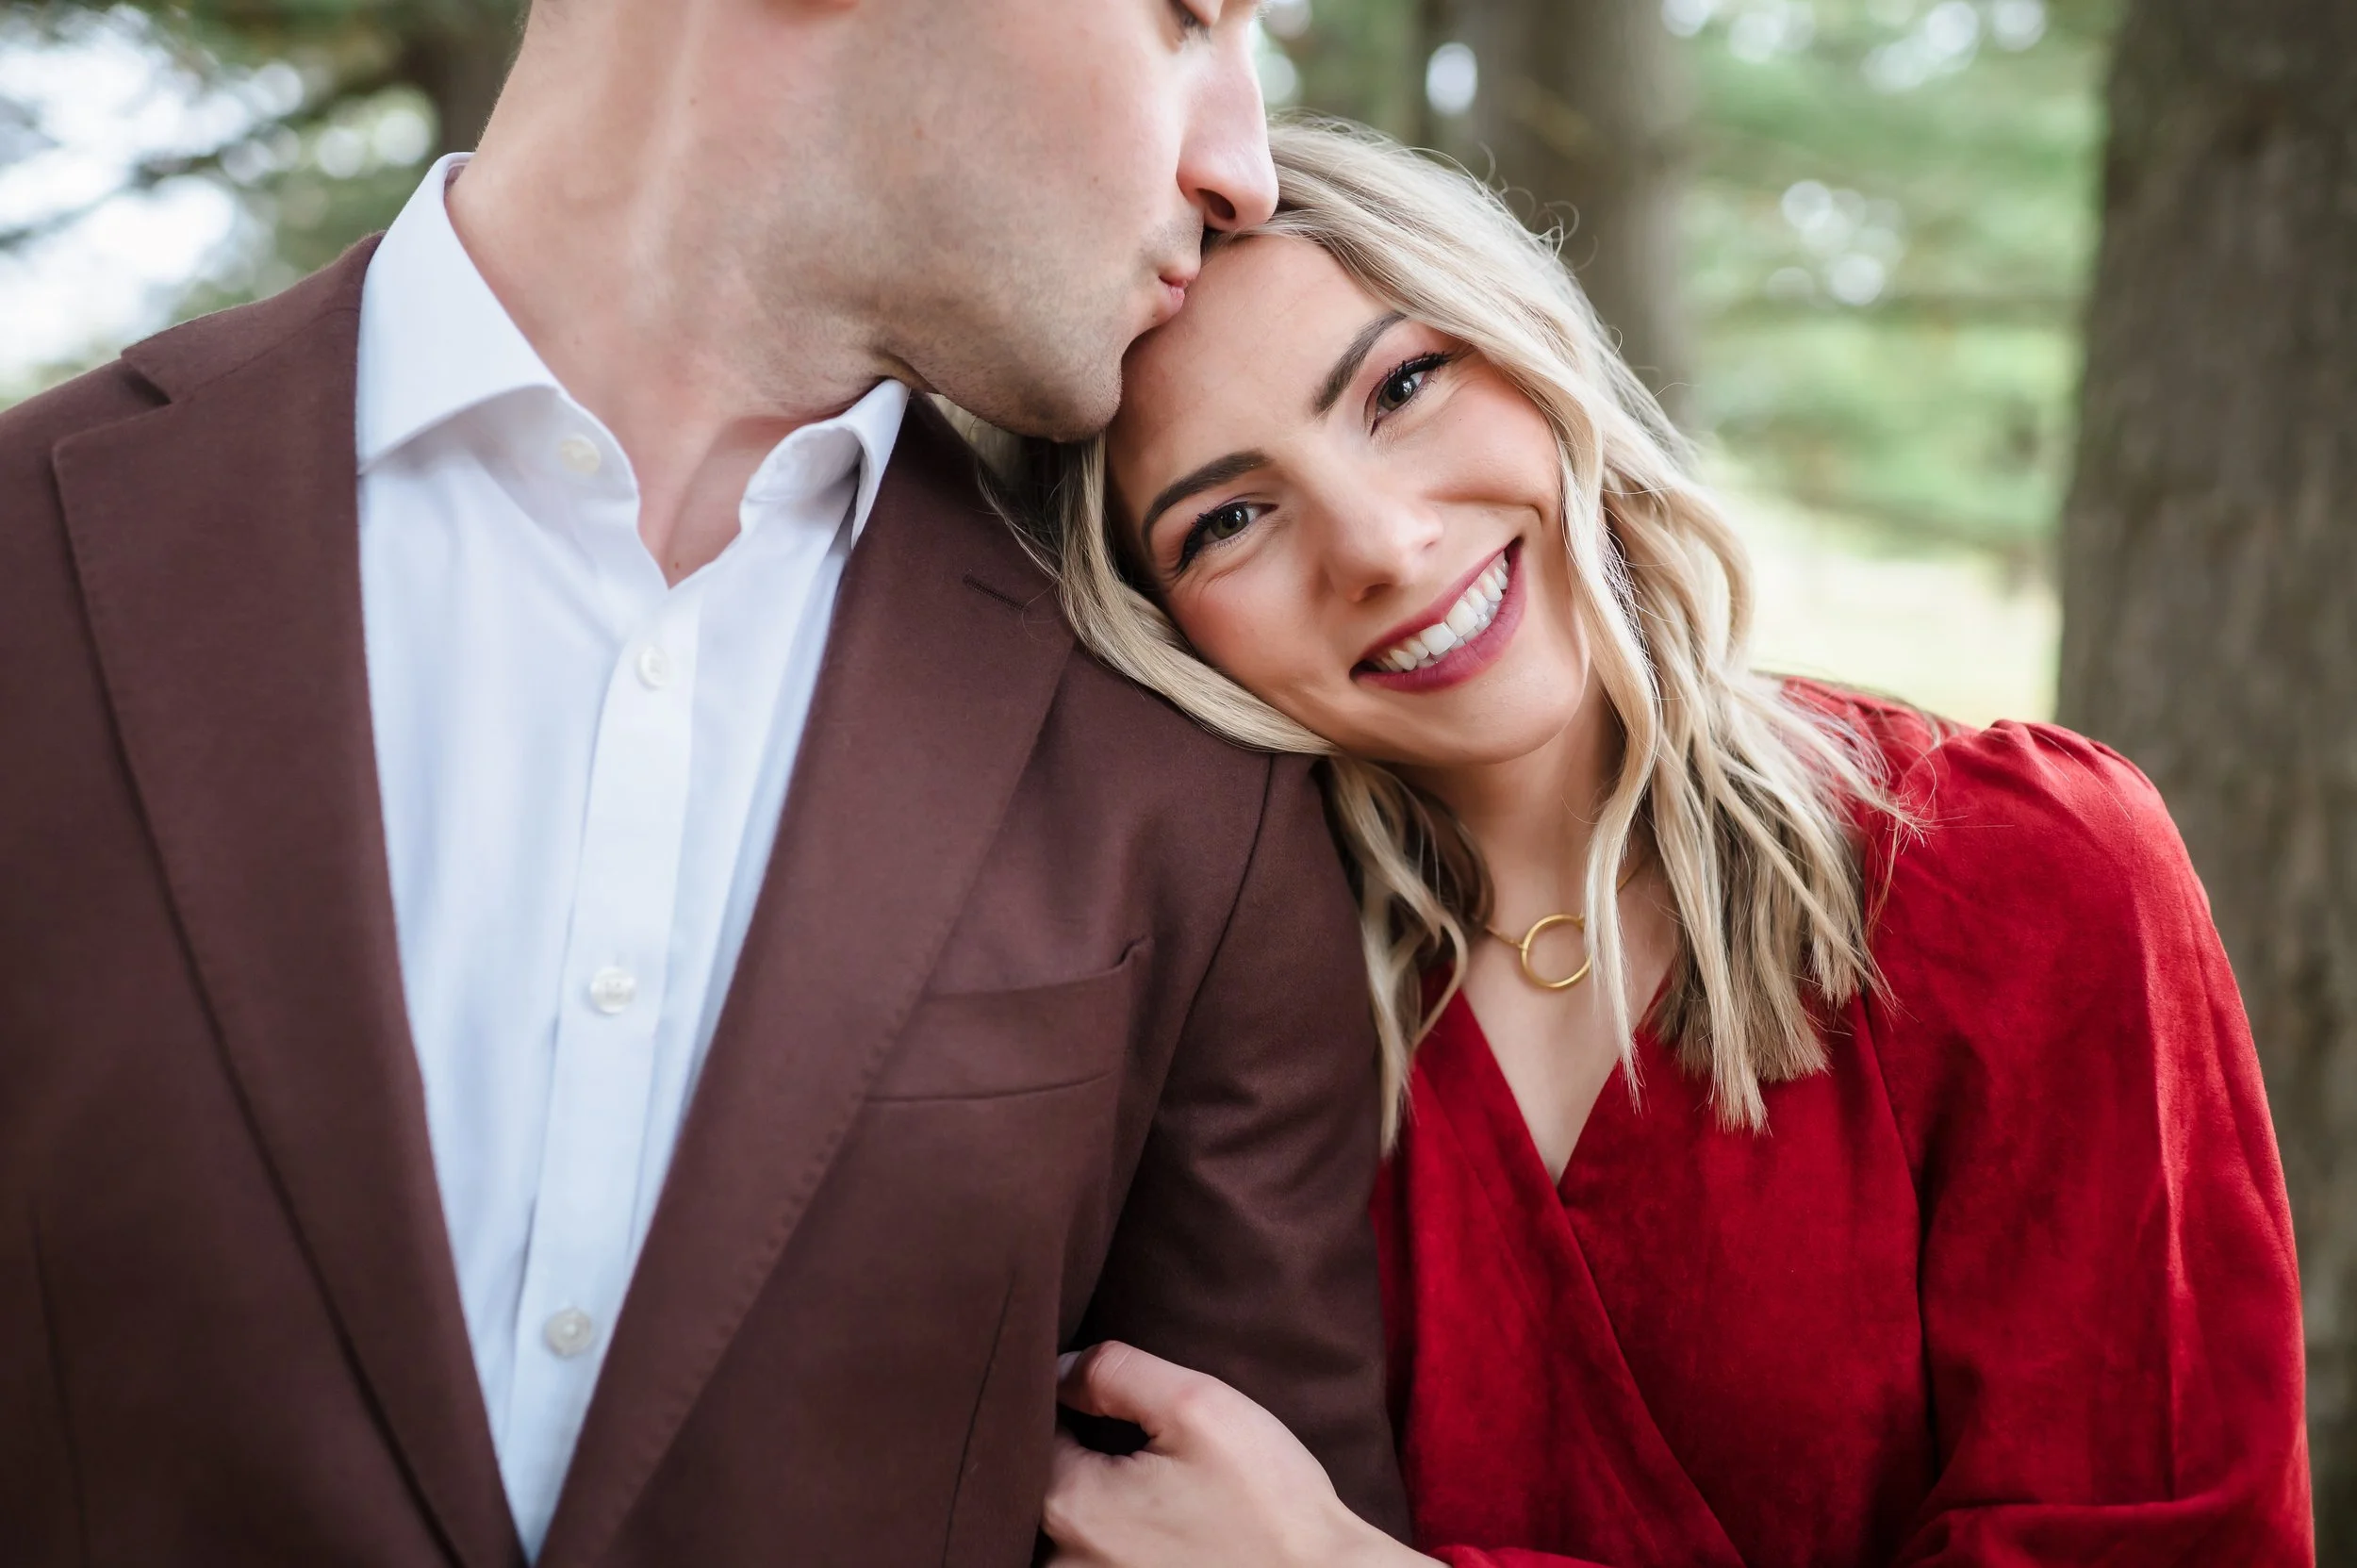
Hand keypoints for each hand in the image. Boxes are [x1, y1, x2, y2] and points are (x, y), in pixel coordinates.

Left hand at [1042, 1341, 1426, 1567]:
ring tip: (1138, 1472)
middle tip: (1114, 1423)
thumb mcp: (1198, 1406)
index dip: (1055, 1391)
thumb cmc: (1268, 1504)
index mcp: (1069, 1504)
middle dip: (1067, 1443)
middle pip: (1036, 1479)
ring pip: (1058, 1524)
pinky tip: (1149, 1517)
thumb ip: (1115, 1371)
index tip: (1092, 1382)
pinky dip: (1103, 1534)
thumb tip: (1059, 1367)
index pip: (1025, 1425)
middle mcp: (1060, 1561)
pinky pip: (1086, 1557)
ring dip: (1086, 1492)